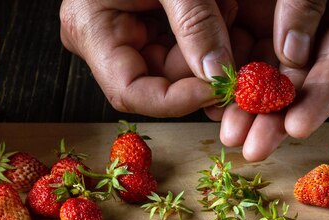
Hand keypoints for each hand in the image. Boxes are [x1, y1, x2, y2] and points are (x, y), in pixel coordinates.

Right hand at [59, 0, 237, 116]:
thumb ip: (195, 22)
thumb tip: (218, 73)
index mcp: (91, 30)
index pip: (131, 92)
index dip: (175, 100)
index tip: (218, 88)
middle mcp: (106, 42)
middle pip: (160, 81)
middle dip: (202, 68)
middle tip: (237, 40)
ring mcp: (128, 35)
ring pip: (179, 67)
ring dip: (211, 48)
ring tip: (227, 8)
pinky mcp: (151, 27)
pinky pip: (185, 47)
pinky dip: (210, 35)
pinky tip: (223, 9)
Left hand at [211, 0, 328, 160]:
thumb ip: (305, 2)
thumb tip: (293, 52)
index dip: (320, 98)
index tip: (297, 127)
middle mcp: (312, 23)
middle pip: (298, 80)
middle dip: (275, 117)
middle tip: (255, 148)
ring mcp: (278, 25)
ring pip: (265, 75)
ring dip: (247, 108)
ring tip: (231, 135)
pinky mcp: (246, 21)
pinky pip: (237, 57)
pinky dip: (227, 85)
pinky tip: (213, 105)